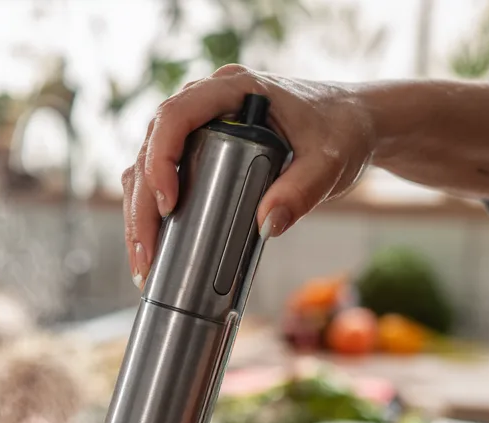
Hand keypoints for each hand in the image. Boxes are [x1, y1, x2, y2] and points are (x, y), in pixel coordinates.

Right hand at [121, 65, 374, 287]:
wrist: (350, 127)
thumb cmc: (340, 133)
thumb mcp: (329, 163)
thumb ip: (303, 191)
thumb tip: (267, 224)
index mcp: (233, 91)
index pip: (175, 116)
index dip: (161, 160)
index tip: (169, 206)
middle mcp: (206, 106)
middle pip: (149, 150)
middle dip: (141, 208)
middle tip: (147, 255)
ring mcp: (196, 131)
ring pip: (145, 169)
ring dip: (138, 217)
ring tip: (144, 265)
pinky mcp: (196, 155)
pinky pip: (158, 183)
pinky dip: (150, 217)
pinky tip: (153, 253)